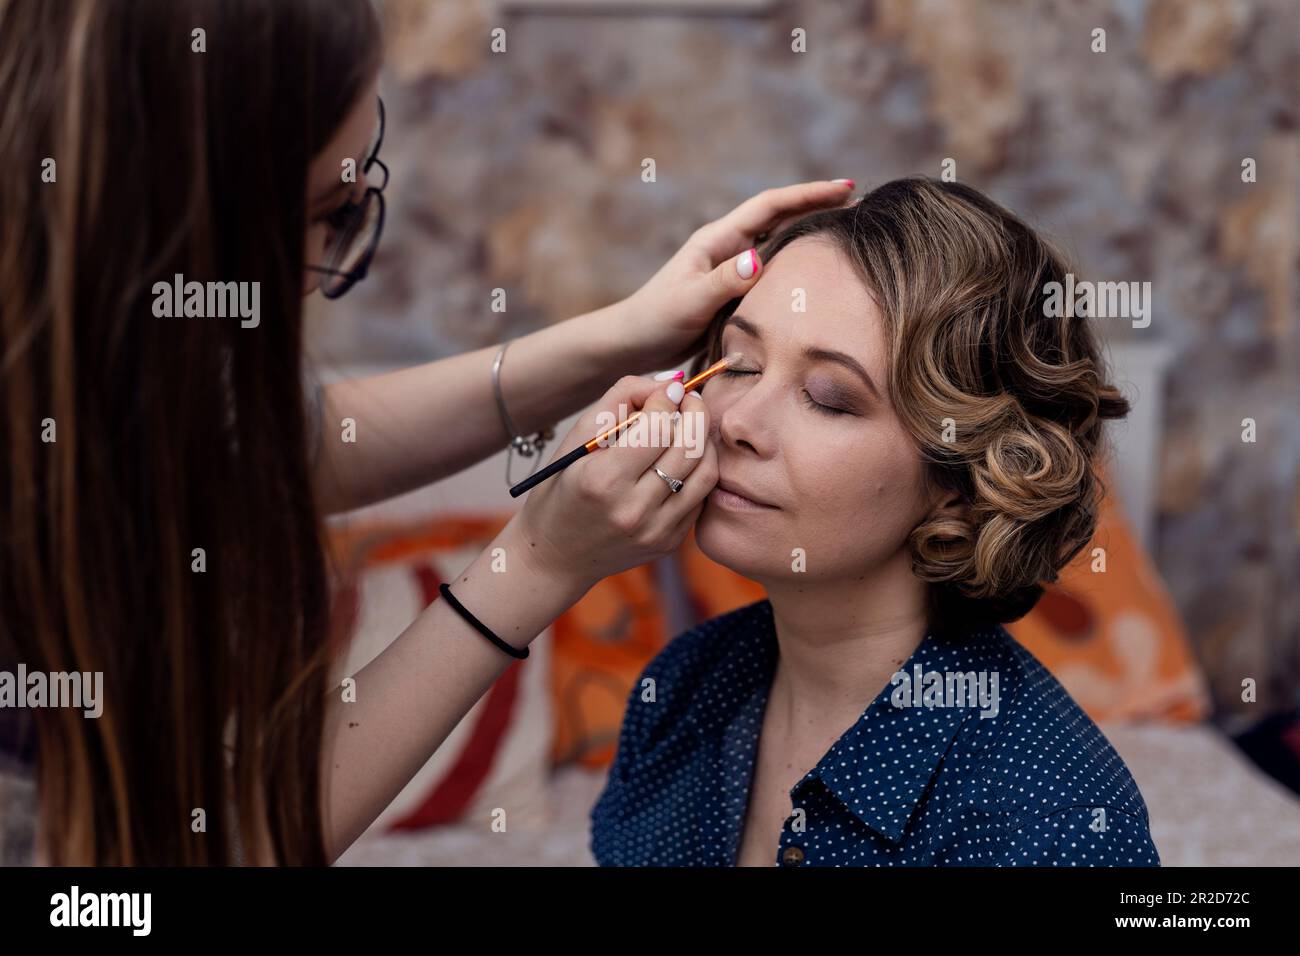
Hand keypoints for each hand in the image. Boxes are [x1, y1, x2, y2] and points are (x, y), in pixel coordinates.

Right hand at [512, 373, 716, 593]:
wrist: (555, 555)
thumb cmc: (562, 489)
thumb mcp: (576, 439)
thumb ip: (620, 400)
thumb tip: (668, 382)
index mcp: (603, 480)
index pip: (657, 426)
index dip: (669, 398)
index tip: (670, 388)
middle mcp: (633, 509)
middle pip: (688, 447)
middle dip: (696, 412)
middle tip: (690, 400)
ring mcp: (655, 531)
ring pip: (705, 472)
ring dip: (704, 440)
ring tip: (691, 426)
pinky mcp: (669, 543)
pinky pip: (701, 497)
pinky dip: (699, 470)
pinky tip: (684, 458)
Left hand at [618, 179, 855, 369]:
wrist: (631, 342)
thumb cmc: (655, 321)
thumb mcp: (690, 302)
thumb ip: (724, 282)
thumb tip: (759, 259)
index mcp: (718, 239)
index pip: (771, 206)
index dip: (808, 194)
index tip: (845, 188)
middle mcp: (727, 246)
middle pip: (780, 216)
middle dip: (817, 205)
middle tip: (859, 202)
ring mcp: (730, 267)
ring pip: (778, 241)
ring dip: (809, 231)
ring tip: (847, 229)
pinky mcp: (732, 289)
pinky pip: (772, 269)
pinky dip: (796, 262)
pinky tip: (815, 271)